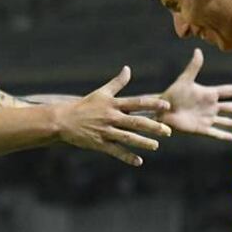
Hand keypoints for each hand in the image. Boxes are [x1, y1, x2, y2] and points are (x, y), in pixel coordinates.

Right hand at [56, 66, 170, 165]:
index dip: (152, 104)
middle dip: (153, 127)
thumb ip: (117, 82)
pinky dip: (127, 157)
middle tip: (168, 131)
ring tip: (156, 146)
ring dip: (143, 142)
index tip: (166, 106)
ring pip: (128, 137)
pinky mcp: (100, 144)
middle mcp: (111, 117)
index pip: (137, 102)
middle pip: (136, 121)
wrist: (63, 120)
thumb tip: (128, 69)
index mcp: (113, 104)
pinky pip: (116, 151)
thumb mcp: (101, 93)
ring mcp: (106, 131)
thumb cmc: (84, 106)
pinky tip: (139, 162)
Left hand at [157, 49, 231, 140]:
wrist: (162, 111)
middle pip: (231, 107)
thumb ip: (193, 67)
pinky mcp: (202, 129)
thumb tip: (198, 50)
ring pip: (225, 120)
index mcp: (209, 94)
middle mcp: (211, 106)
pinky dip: (224, 135)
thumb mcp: (184, 80)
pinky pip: (215, 133)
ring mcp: (207, 118)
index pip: (228, 91)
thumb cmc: (172, 94)